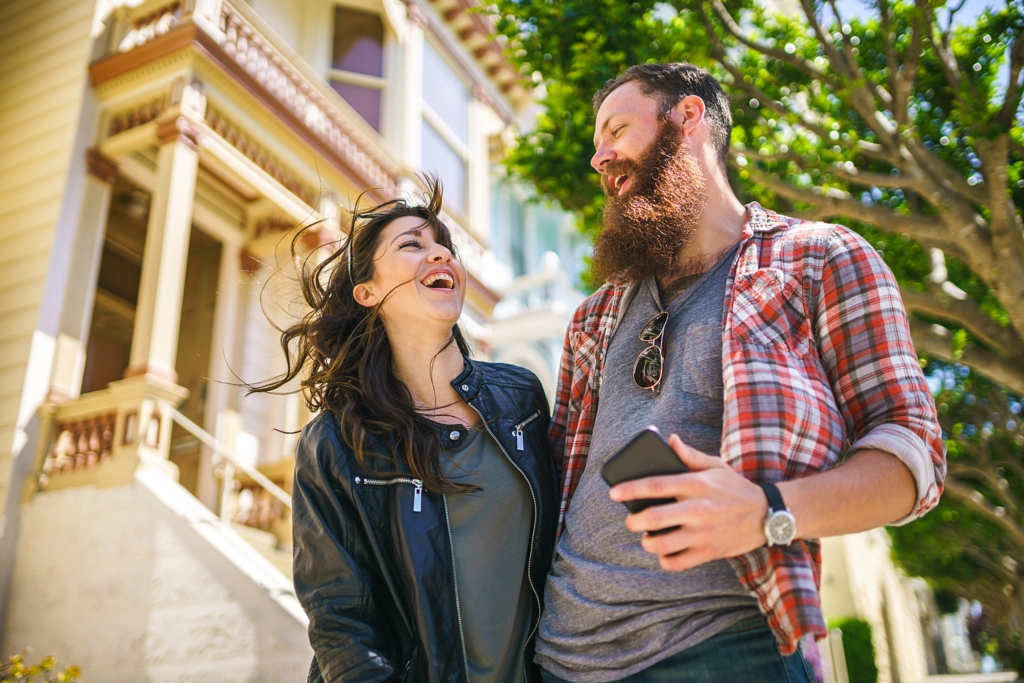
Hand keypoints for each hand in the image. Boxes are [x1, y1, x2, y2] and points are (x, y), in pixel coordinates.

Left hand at [608, 434, 769, 571]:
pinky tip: (664, 552)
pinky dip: (665, 560)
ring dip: (647, 543)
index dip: (630, 489)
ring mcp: (704, 533)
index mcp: (696, 484)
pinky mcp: (710, 552)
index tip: (613, 493)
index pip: (656, 485)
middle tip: (631, 520)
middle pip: (654, 518)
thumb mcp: (716, 465)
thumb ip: (690, 455)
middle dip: (633, 521)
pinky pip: (678, 562)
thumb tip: (669, 440)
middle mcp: (698, 509)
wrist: (768, 514)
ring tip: (647, 537)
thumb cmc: (735, 488)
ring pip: (662, 544)